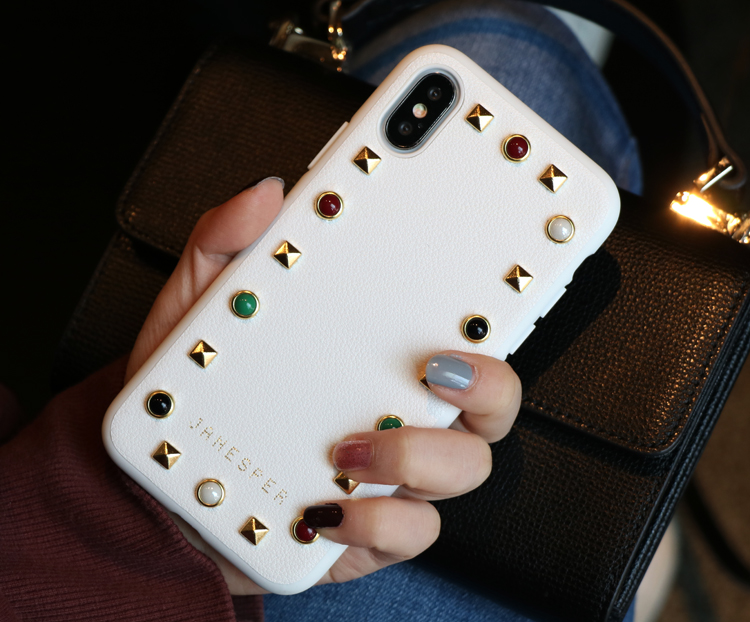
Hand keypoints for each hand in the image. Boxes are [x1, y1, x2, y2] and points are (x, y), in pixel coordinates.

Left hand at [125, 177, 521, 594]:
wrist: (165, 487)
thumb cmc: (197, 396)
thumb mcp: (197, 309)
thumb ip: (224, 245)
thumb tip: (267, 195)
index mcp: (380, 356)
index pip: (460, 328)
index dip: (498, 308)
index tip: (496, 280)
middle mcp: (402, 412)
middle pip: (493, 402)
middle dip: (490, 384)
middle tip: (440, 367)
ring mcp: (393, 475)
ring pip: (465, 468)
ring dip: (420, 454)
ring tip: (351, 444)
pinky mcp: (369, 531)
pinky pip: (410, 532)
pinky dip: (376, 521)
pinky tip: (326, 504)